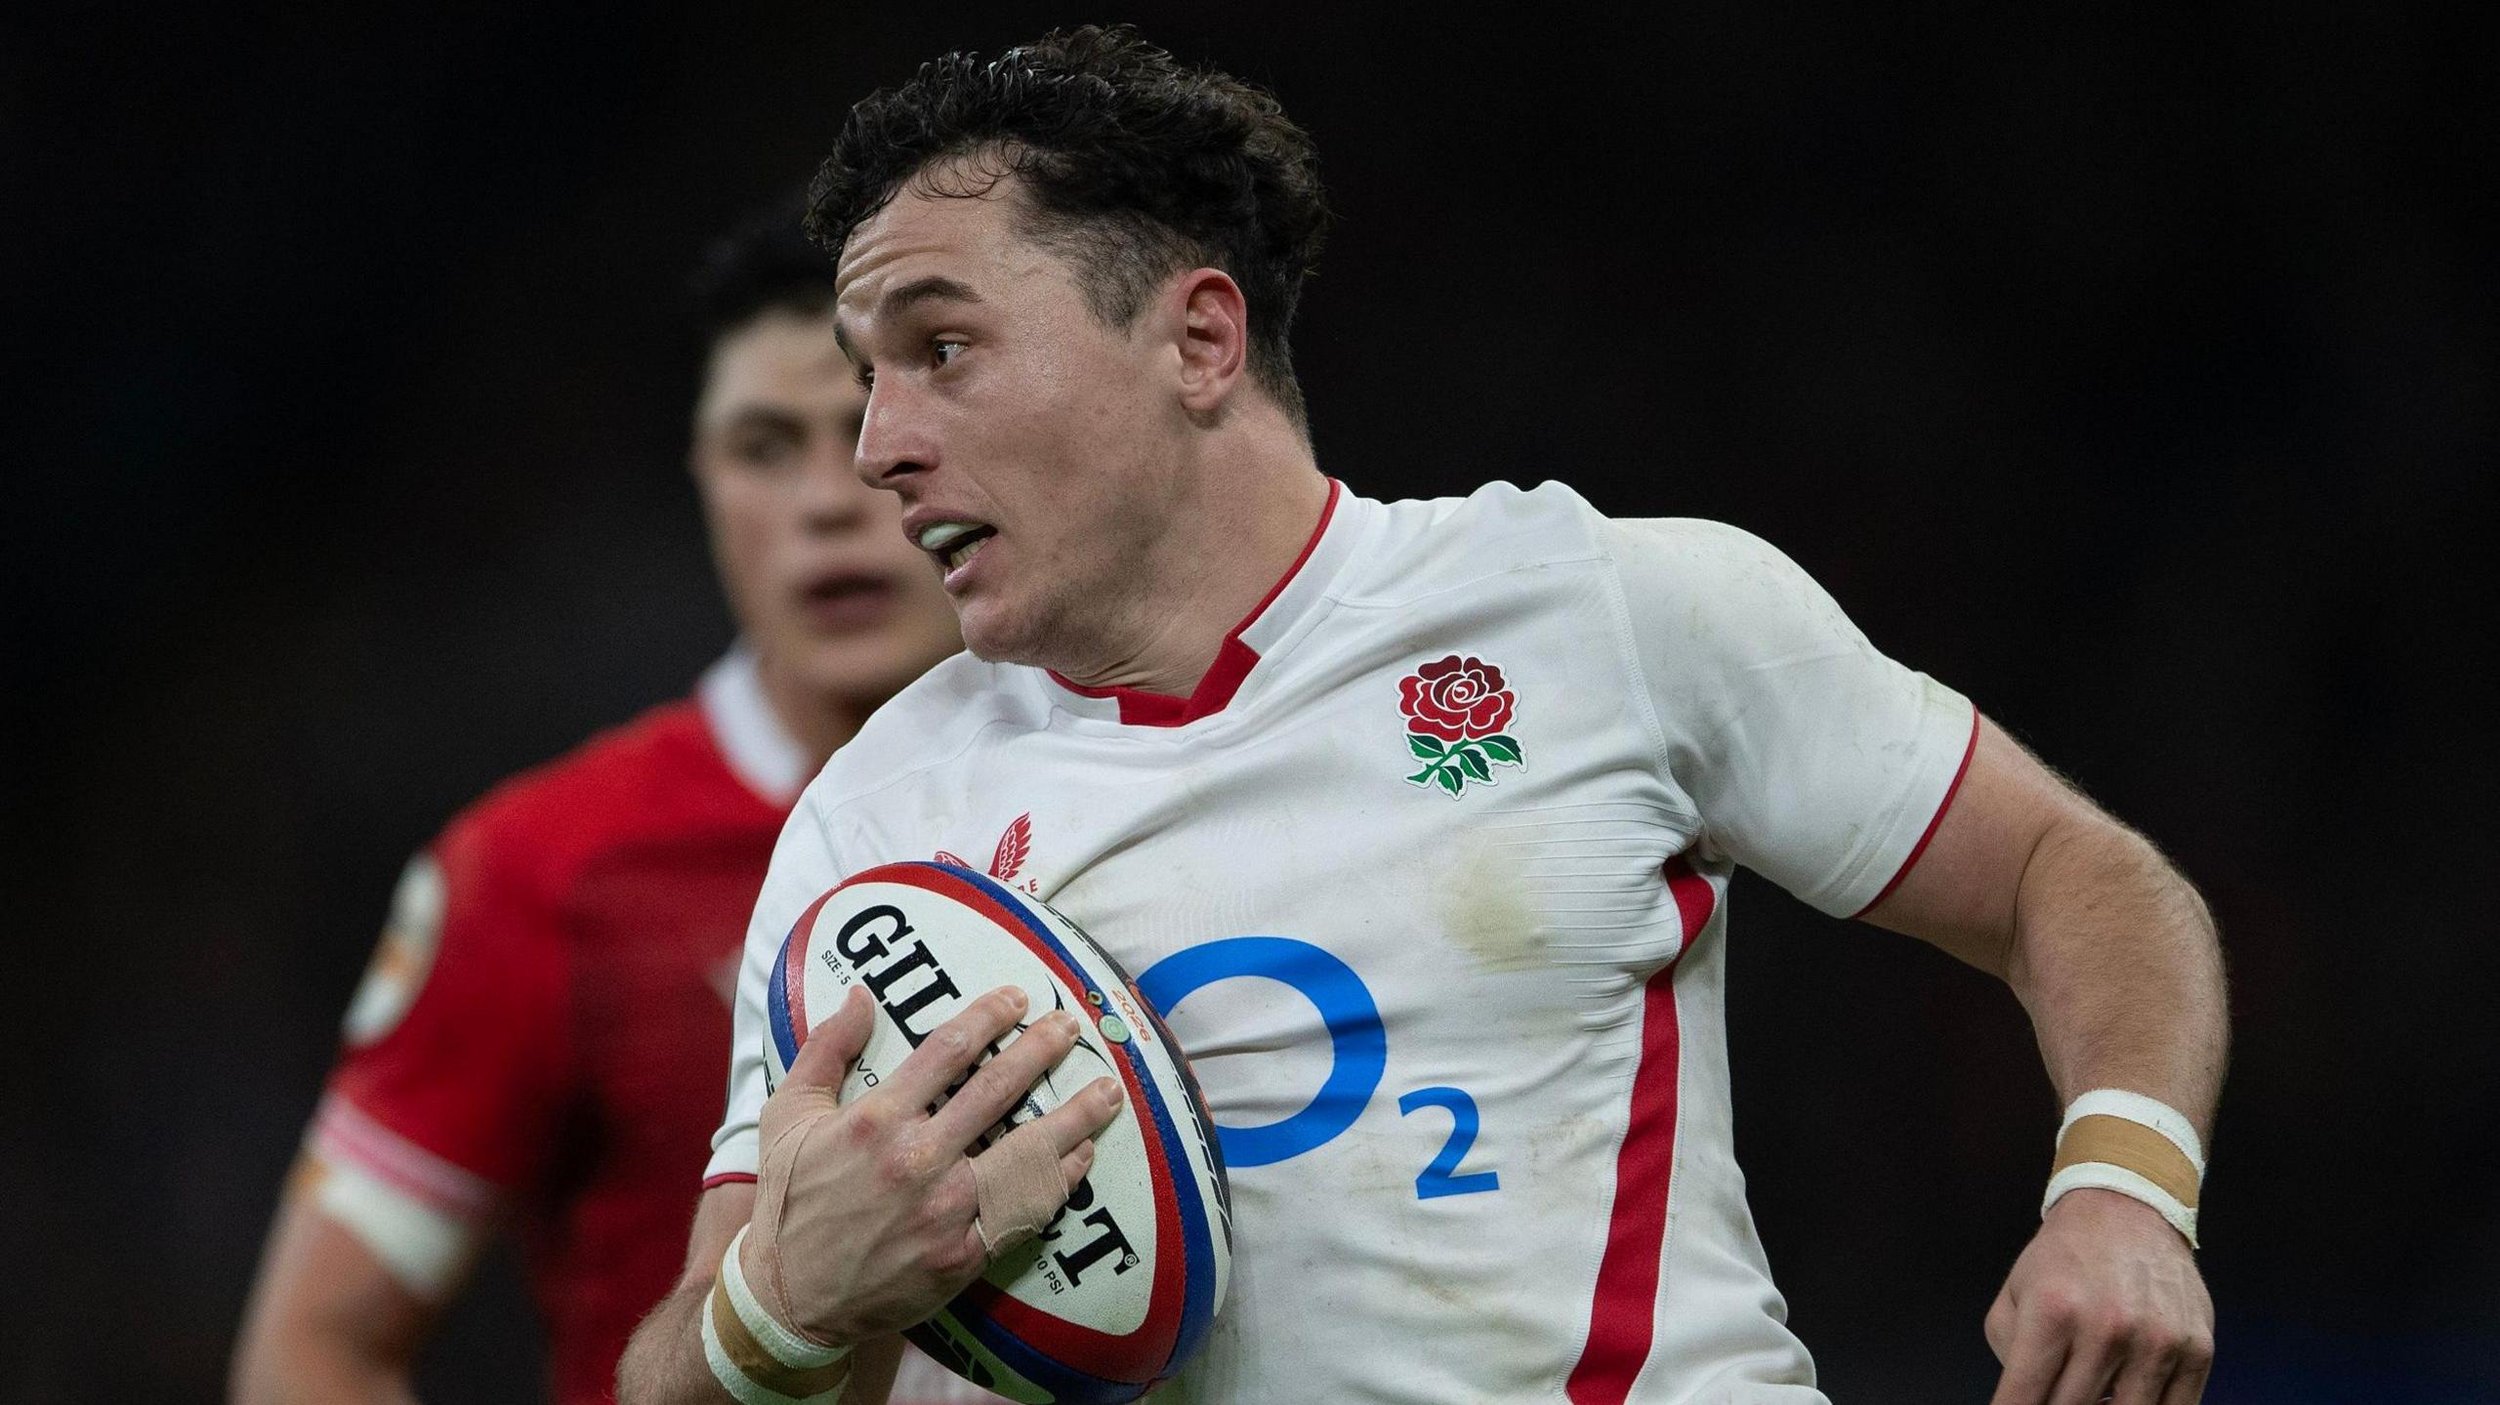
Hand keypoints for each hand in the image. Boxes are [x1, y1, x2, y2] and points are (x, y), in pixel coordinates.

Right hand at [740, 984, 1123, 1348]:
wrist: (788, 1298)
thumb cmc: (789, 1201)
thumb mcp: (787, 1115)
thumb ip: (825, 1048)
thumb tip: (861, 993)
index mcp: (875, 1119)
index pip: (948, 1050)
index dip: (990, 1016)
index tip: (1019, 998)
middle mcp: (915, 1159)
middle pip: (997, 1090)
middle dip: (1042, 1050)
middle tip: (1071, 1026)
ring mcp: (943, 1209)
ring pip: (1026, 1150)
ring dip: (1074, 1116)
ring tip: (1108, 1091)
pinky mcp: (962, 1254)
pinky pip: (1023, 1209)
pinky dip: (1059, 1180)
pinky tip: (1083, 1157)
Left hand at [1984, 1189, 2213, 1404]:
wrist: (2127, 1209)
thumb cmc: (2065, 1258)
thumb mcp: (2014, 1293)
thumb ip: (2010, 1354)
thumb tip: (2028, 1400)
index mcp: (2052, 1312)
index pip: (2024, 1398)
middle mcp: (2107, 1328)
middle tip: (2056, 1392)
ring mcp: (2157, 1341)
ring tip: (2093, 1391)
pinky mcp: (2197, 1350)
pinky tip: (2126, 1393)